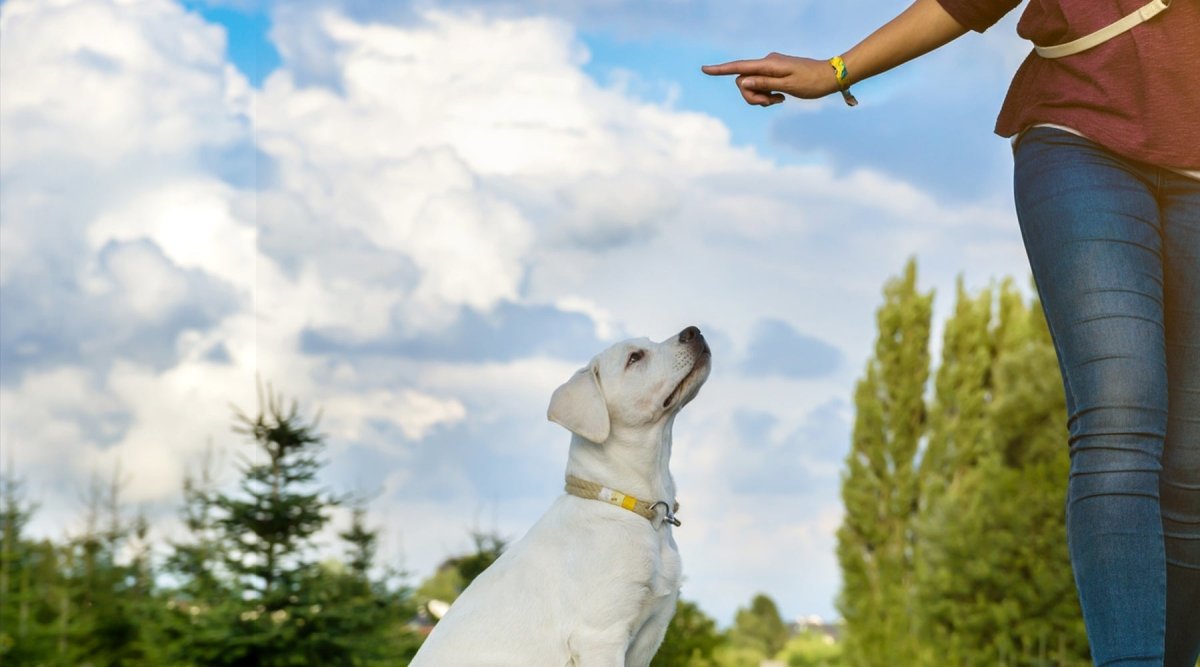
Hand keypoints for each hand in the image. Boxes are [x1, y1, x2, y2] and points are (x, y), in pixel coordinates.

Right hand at [701, 53, 839, 106]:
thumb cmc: (812, 82)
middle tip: (770, 103)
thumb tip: (743, 82)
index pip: (739, 67)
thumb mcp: (789, 86)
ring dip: (760, 98)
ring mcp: (769, 68)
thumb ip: (765, 84)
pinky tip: (780, 99)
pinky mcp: (774, 74)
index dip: (721, 70)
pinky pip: (760, 86)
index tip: (704, 69)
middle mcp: (766, 63)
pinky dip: (766, 96)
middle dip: (751, 97)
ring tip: (778, 101)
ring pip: (751, 86)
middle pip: (743, 82)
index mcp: (769, 64)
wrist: (829, 77)